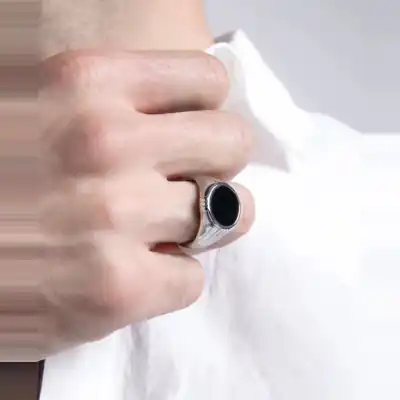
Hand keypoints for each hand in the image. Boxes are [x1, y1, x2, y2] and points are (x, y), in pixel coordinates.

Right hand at [40, 50, 254, 355]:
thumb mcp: (45, 104)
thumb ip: (119, 105)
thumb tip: (192, 121)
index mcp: (86, 80)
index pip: (207, 80)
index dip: (205, 110)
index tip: (190, 129)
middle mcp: (105, 142)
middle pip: (232, 143)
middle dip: (217, 165)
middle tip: (187, 181)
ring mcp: (114, 218)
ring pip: (230, 213)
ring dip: (203, 224)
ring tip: (163, 230)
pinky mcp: (115, 290)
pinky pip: (192, 279)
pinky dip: (173, 278)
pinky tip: (137, 273)